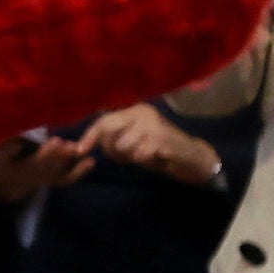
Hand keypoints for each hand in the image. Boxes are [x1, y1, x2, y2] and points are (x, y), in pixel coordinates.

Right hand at [0, 134, 94, 202]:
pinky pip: (69, 179)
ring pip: (62, 173)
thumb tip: (18, 141)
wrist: (1, 186)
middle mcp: (38, 177)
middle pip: (53, 166)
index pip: (38, 162)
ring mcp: (47, 179)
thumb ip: (6, 149)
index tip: (57, 141)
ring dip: (72, 162)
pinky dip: (80, 172)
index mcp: (24, 169)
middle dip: (63, 155)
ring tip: (77, 150)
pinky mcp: (53, 180)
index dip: (49, 152)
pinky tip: (91, 162)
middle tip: (72, 145)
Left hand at [86, 103, 219, 186]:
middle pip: (109, 132)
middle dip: (112, 149)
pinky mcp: (162, 139)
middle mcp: (143, 113)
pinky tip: (156, 159)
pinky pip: (139, 155)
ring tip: (145, 156)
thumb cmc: (160, 151)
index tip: (78, 150)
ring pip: (123, 146)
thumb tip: (82, 144)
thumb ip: (115, 137)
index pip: (103, 122)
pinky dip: (144, 161)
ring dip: (130, 157)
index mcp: (135, 111)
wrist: (194, 158)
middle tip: (128, 157)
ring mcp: (153, 124)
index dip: (89, 136)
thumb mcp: (135, 140)